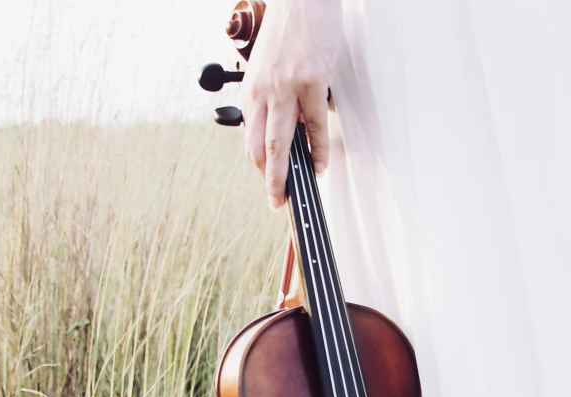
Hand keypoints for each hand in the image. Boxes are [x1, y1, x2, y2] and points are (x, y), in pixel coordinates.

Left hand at [242, 0, 342, 208]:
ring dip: (287, 174)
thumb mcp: (266, 66)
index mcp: (252, 89)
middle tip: (274, 202)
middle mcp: (265, 92)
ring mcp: (288, 90)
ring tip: (294, 192)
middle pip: (262, 148)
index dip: (259, 166)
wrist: (302, 0)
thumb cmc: (288, 30)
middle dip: (268, 181)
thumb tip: (289, 125)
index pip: (251, 138)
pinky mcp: (313, 83)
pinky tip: (319, 165)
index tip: (267, 182)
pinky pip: (316, 127)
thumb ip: (272, 97)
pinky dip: (318, 151)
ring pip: (284, 143)